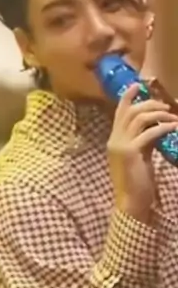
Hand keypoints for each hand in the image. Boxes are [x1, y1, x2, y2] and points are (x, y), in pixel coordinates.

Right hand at [107, 83, 177, 222]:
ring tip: (172, 117)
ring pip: (139, 118)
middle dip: (149, 104)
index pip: (119, 112)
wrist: (130, 202)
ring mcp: (121, 145)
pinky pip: (149, 133)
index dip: (128, 96)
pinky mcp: (130, 152)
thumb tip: (157, 127)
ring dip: (158, 114)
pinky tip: (173, 128)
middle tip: (166, 107)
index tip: (138, 85)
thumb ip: (143, 141)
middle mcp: (115, 140)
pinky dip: (163, 127)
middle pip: (130, 111)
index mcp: (115, 140)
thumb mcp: (140, 156)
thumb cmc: (137, 182)